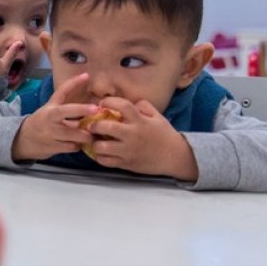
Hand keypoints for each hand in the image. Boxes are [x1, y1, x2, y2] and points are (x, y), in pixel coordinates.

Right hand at [10, 73, 98, 161]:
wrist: (24, 139)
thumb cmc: (44, 121)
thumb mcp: (52, 108)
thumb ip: (67, 99)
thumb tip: (86, 80)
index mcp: (51, 107)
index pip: (62, 91)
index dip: (74, 83)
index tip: (86, 76)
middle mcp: (50, 118)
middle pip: (66, 110)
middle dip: (82, 109)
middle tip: (96, 110)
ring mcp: (51, 133)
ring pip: (74, 134)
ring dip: (86, 135)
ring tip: (92, 135)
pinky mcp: (53, 147)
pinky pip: (72, 147)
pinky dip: (78, 146)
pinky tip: (78, 144)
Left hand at [83, 98, 198, 180]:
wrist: (175, 157)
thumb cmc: (164, 135)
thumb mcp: (157, 116)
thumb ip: (143, 106)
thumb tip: (129, 102)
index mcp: (140, 121)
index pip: (121, 106)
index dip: (108, 101)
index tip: (102, 103)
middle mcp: (132, 135)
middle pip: (105, 126)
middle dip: (94, 124)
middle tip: (92, 125)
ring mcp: (128, 150)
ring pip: (101, 147)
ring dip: (95, 143)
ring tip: (96, 141)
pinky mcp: (126, 163)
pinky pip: (105, 161)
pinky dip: (99, 157)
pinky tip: (101, 153)